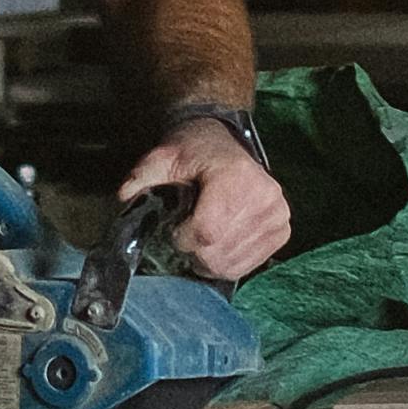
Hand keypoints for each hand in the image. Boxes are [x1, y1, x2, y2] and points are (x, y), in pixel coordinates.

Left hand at [123, 114, 293, 283]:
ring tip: (203, 241)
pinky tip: (220, 246)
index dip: (183, 239)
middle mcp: (264, 197)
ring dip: (211, 261)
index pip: (208, 231)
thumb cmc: (196, 152)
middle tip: (187, 236)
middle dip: (195, 252)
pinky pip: (251, 264)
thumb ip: (144, 175)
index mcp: (236, 177)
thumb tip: (125, 195)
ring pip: (234, 264)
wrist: (226, 145)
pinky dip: (229, 262)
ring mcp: (277, 215)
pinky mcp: (282, 229)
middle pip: (219, 253)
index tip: (174, 230)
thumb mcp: (165, 156)